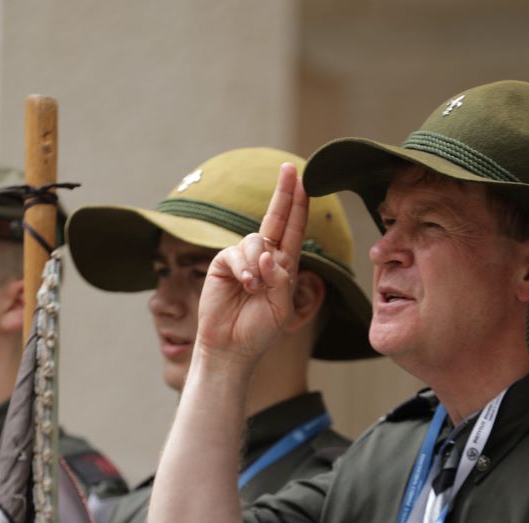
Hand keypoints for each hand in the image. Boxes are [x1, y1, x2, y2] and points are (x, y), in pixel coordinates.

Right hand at [194, 162, 310, 368]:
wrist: (232, 347)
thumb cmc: (260, 331)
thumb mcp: (282, 306)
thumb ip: (281, 278)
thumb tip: (267, 253)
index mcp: (283, 266)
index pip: (293, 230)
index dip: (299, 206)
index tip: (305, 182)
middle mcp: (264, 258)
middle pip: (275, 218)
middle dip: (284, 193)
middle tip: (290, 169)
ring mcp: (243, 259)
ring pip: (256, 241)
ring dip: (259, 265)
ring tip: (255, 289)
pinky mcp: (223, 263)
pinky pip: (237, 254)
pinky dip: (245, 269)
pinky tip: (245, 285)